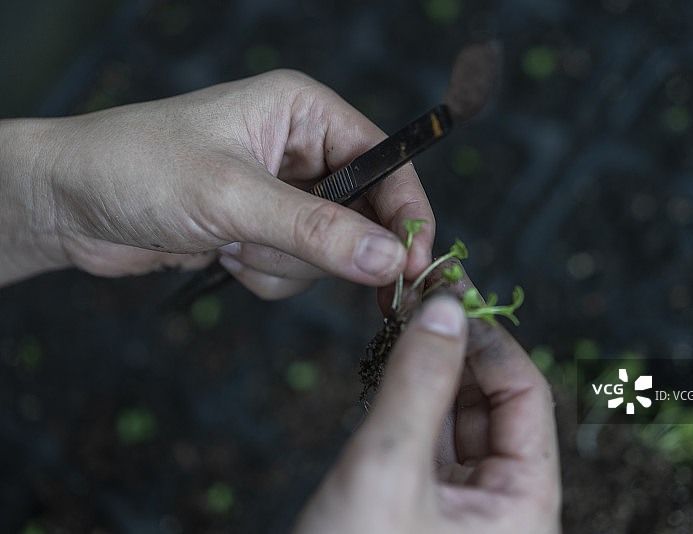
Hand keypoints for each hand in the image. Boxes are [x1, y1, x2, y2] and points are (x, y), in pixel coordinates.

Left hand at [0, 70, 433, 296]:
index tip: (415, 266)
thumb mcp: (233, 196)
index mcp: (304, 113)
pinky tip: (223, 255)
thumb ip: (317, 230)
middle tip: (285, 254)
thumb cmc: (139, 169)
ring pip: (328, 251)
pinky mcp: (262, 230)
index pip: (386, 164)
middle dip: (325, 246)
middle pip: (363, 215)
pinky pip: (295, 269)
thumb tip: (392, 259)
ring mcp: (282, 194)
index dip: (407, 215)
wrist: (68, 203)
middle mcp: (301, 149)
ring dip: (284, 263)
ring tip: (233, 243)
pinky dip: (264, 275)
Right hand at [293, 294, 560, 532]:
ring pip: (457, 418)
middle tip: (420, 295)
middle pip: (492, 403)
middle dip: (458, 347)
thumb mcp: (387, 470)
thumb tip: (444, 306)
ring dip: (431, 368)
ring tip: (402, 318)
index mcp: (523, 505)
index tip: (449, 292)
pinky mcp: (420, 508)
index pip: (526, 397)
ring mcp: (460, 507)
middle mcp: (501, 504)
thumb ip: (418, 383)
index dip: (489, 339)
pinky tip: (390, 364)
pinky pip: (427, 439)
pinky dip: (410, 399)